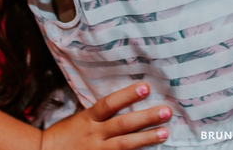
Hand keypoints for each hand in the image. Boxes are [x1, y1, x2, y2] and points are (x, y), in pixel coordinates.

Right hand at [42, 82, 171, 149]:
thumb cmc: (66, 134)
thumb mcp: (80, 117)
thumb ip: (100, 111)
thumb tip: (126, 97)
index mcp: (89, 118)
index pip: (109, 104)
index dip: (127, 95)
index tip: (145, 87)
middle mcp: (94, 134)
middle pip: (123, 124)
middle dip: (146, 118)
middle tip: (166, 111)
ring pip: (125, 144)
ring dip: (146, 138)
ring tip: (164, 132)